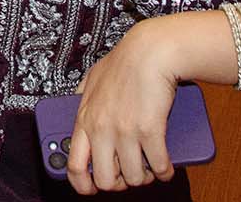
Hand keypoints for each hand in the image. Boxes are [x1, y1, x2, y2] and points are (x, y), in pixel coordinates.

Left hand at [68, 22, 181, 193]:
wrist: (150, 51)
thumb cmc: (124, 62)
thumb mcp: (92, 79)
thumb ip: (82, 96)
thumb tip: (75, 104)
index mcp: (84, 118)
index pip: (74, 164)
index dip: (83, 184)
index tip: (92, 188)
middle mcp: (101, 128)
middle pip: (106, 180)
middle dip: (121, 183)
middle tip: (129, 174)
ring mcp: (125, 131)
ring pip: (135, 178)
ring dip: (146, 176)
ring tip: (149, 166)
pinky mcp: (150, 131)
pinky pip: (160, 166)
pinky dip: (166, 170)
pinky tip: (166, 165)